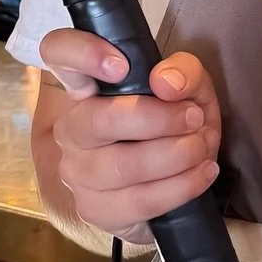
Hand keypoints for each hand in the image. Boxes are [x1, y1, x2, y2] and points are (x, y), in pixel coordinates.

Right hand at [35, 28, 221, 233]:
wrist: (176, 177)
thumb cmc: (174, 120)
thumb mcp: (189, 86)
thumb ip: (184, 71)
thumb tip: (166, 82)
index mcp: (86, 85)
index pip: (59, 52)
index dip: (82, 52)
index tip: (121, 66)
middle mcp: (71, 127)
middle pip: (98, 119)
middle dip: (157, 119)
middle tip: (194, 118)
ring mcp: (77, 171)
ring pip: (123, 165)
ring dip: (176, 155)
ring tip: (201, 146)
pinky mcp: (94, 209)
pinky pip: (139, 201)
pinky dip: (181, 186)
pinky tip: (202, 173)